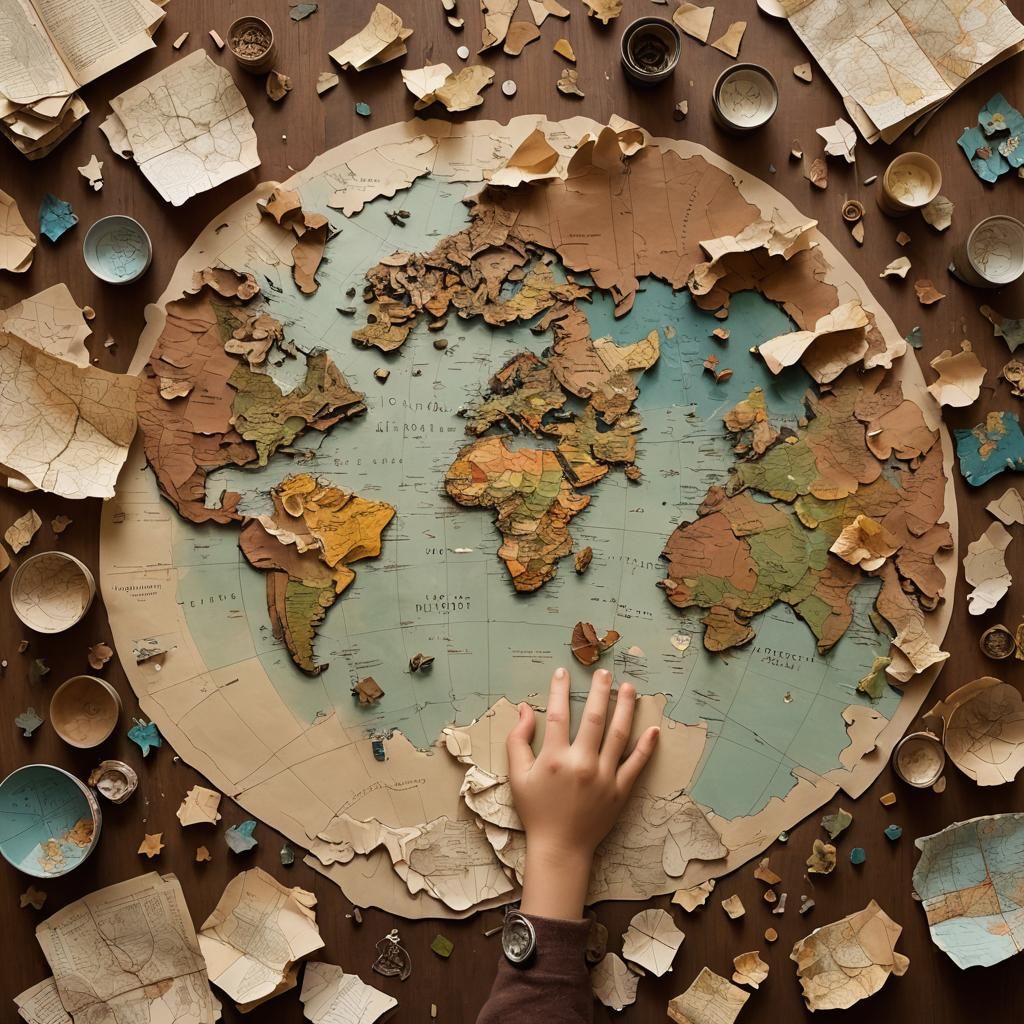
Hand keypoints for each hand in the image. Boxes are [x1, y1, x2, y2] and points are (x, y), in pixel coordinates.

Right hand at [507, 666, 659, 919]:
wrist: (560, 848)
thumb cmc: (536, 811)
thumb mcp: (518, 776)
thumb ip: (518, 741)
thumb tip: (525, 709)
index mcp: (555, 758)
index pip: (559, 714)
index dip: (560, 691)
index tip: (563, 672)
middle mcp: (582, 763)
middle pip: (595, 718)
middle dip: (600, 692)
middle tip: (605, 672)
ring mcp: (605, 777)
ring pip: (619, 735)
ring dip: (625, 709)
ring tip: (629, 689)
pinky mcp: (620, 791)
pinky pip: (637, 765)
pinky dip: (647, 747)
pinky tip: (653, 729)